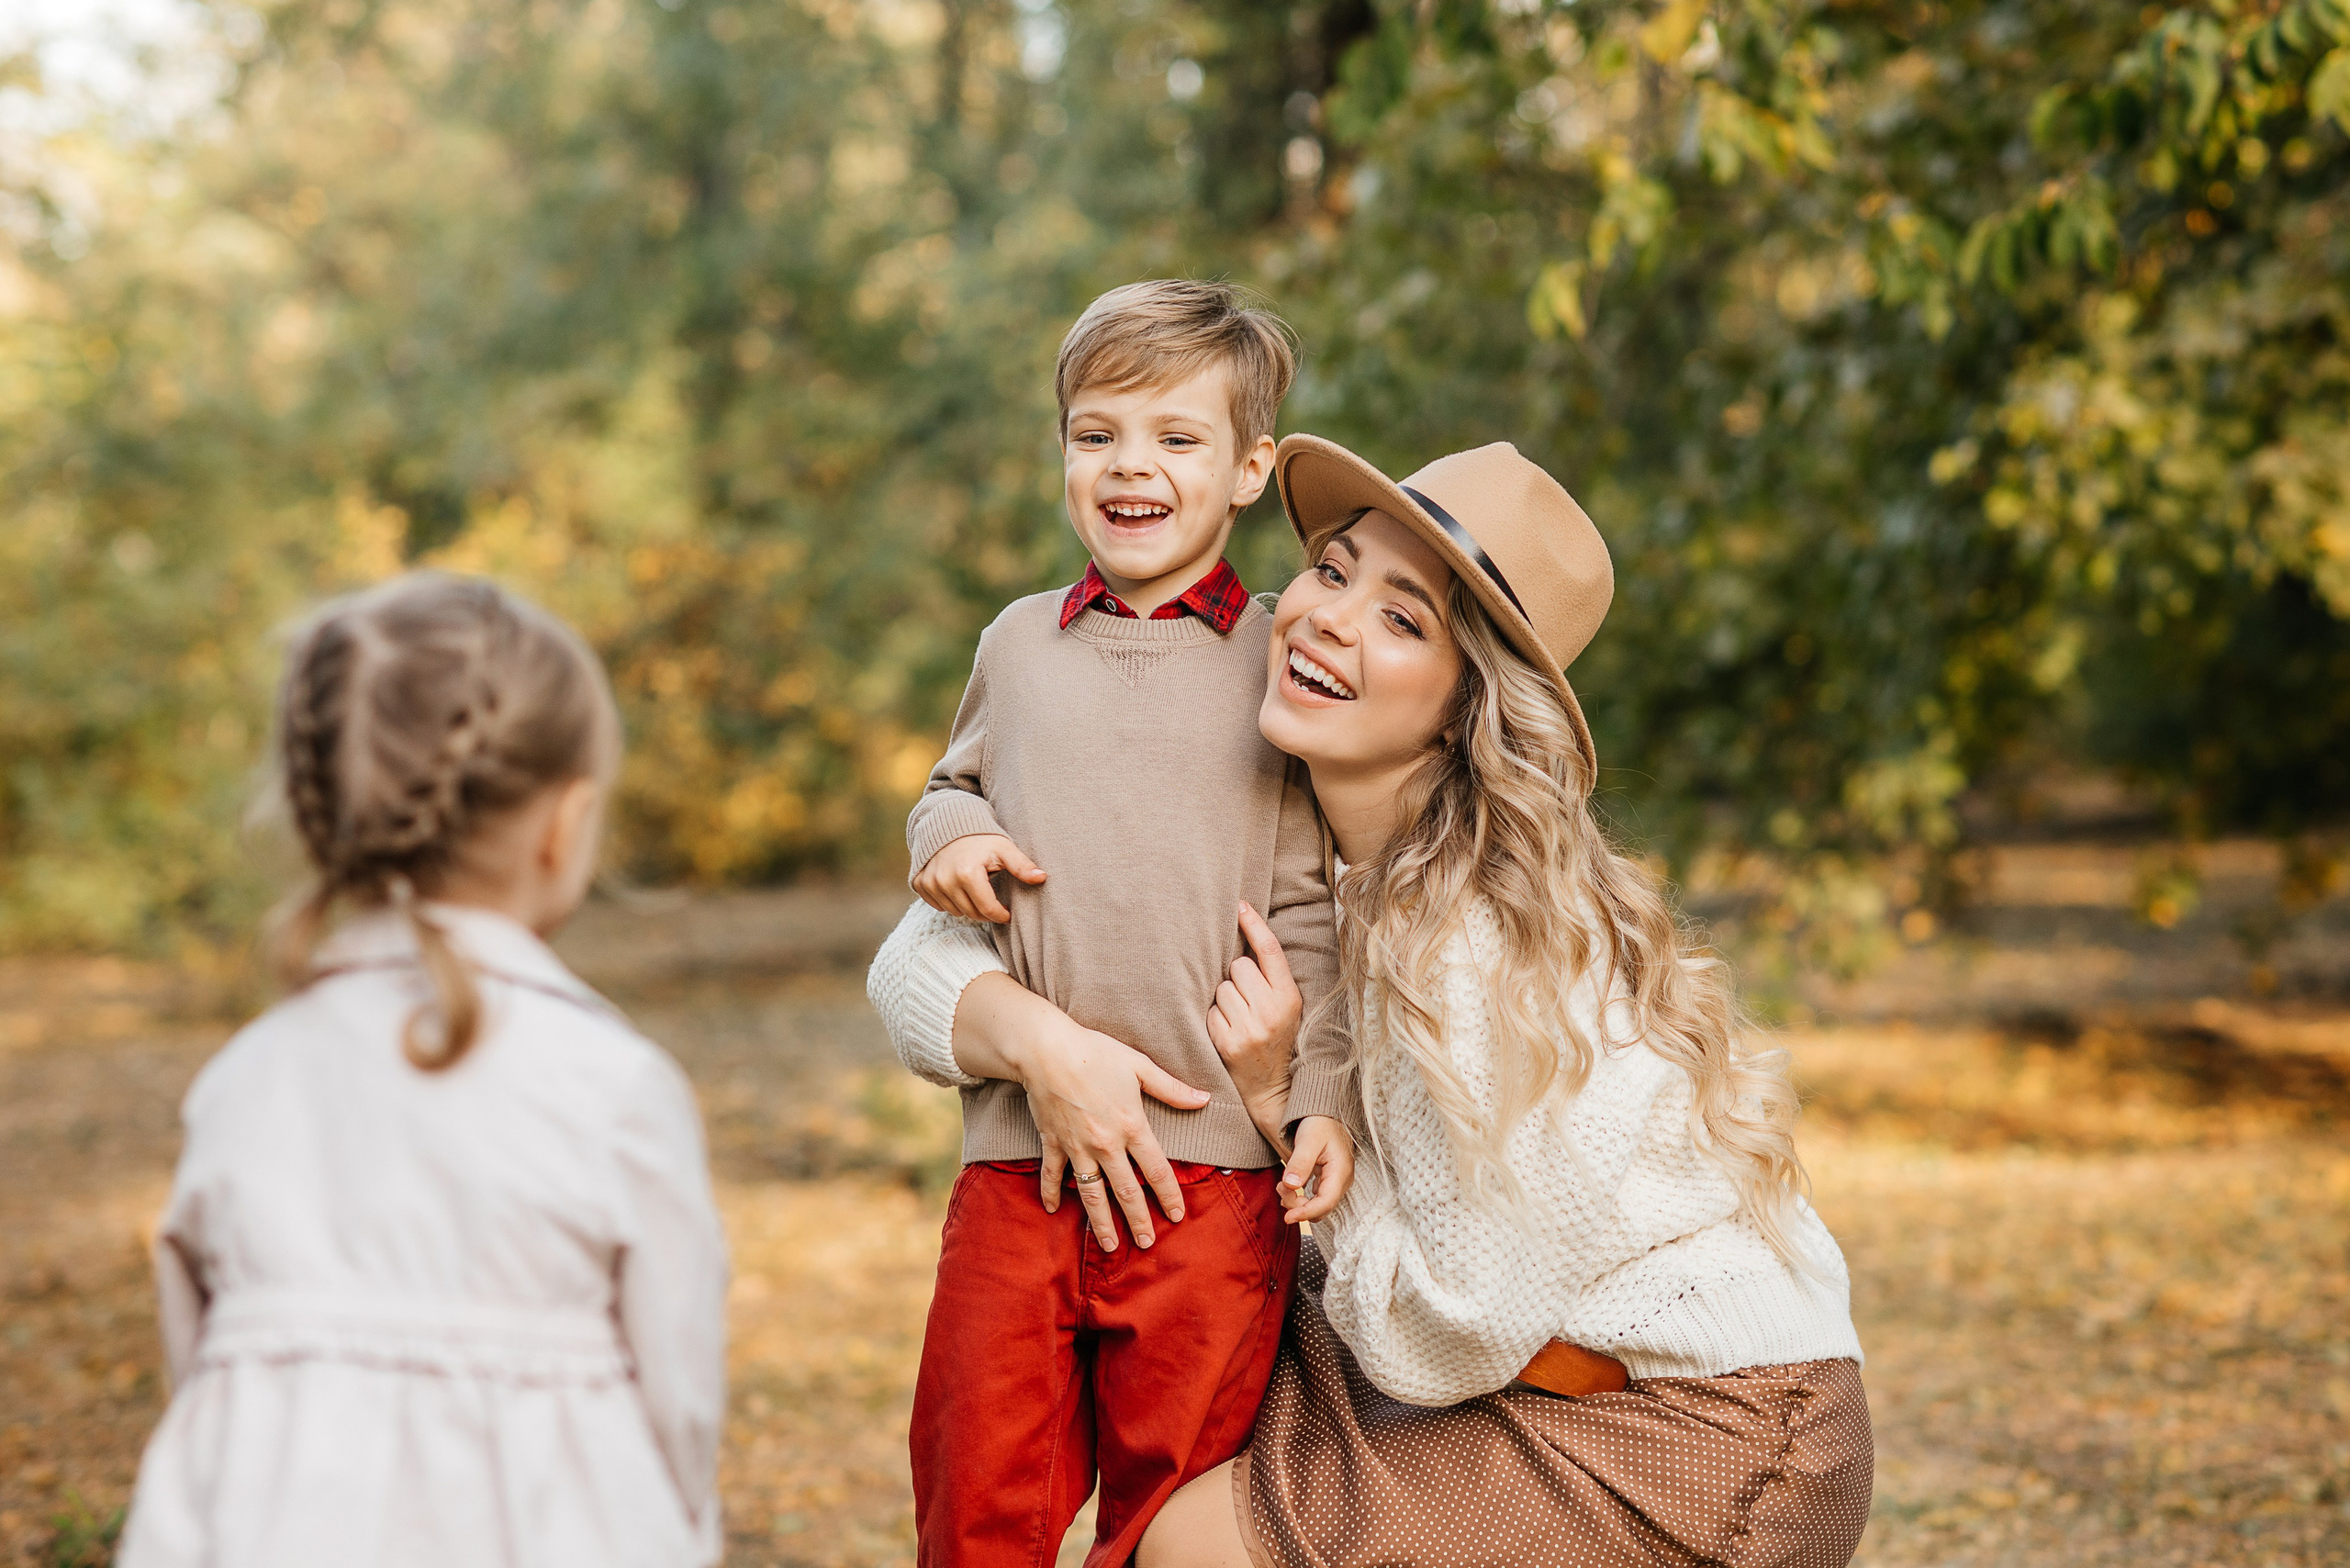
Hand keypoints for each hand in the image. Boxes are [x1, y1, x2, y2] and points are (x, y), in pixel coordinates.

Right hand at [913, 833, 1045, 922]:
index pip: (988, 910)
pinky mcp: (919, 884)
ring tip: (976, 890)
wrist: (947, 822)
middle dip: (986, 912)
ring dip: (968, 907)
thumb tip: (1042, 878)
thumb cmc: (981, 837)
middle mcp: (945, 881)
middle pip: (971, 913)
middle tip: (994, 901)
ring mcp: (930, 883)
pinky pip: (938, 906)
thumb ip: (1022, 865)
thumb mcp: (1003, 848)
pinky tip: (958, 888)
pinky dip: (949, 901)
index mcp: (968, 874)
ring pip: (955, 912)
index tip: (1008, 913)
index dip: (1001, 915)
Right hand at [950, 974, 1210, 1252]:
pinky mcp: (1053, 1143)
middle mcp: (1106, 1144)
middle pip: (1126, 1191)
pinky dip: (1052, 1193)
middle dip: (1138, 1221)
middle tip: (1147, 1243)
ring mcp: (1077, 1147)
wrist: (1046, 1050)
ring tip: (1111, 1245)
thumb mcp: (1140, 1067)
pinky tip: (1054, 1211)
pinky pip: (1053, 1175)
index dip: (1169, 1196)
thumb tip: (1204, 1099)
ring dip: (1102, 1222)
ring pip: (1092, 1194)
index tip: (1176, 1216)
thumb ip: (1172, 1089)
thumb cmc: (1096, 1052)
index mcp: (1132, 1126)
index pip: (1157, 1170)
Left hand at [1205, 901, 1301, 1145]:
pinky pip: (1210, 1011)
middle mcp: (1272, 1011)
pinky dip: (1214, 1019)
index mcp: (1290, 997)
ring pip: (1221, 988)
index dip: (1254, 924)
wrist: (1271, 1088)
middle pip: (1238, 967)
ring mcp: (1250, 1028)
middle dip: (1237, 979)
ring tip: (1238, 1019)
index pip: (1270, 951)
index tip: (1239, 904)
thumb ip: (1270, 976)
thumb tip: (1244, 932)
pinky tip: (1228, 1032)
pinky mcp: (1228, 1043)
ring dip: (1224, 1000)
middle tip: (1247, 1001)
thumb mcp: (1286, 1006)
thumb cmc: (1276, 1039)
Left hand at [1278, 1116, 1354, 1224]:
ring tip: (1281, 1185)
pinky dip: (1298, 1198)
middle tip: (1281, 1189)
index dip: (1306, 1213)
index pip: (1325, 1203)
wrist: (1324, 1114)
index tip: (1287, 1218)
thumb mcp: (1308, 1139)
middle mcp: (1340, 1181)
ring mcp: (1334, 1182)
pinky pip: (1313, 1199)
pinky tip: (1287, 1186)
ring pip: (1316, 1206)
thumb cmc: (1319, 1123)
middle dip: (1298, 1206)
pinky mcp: (1326, 1182)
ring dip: (1296, 1202)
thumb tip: (1290, 1185)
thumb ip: (1300, 1162)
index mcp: (1340, 1172)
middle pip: (1321, 1209)